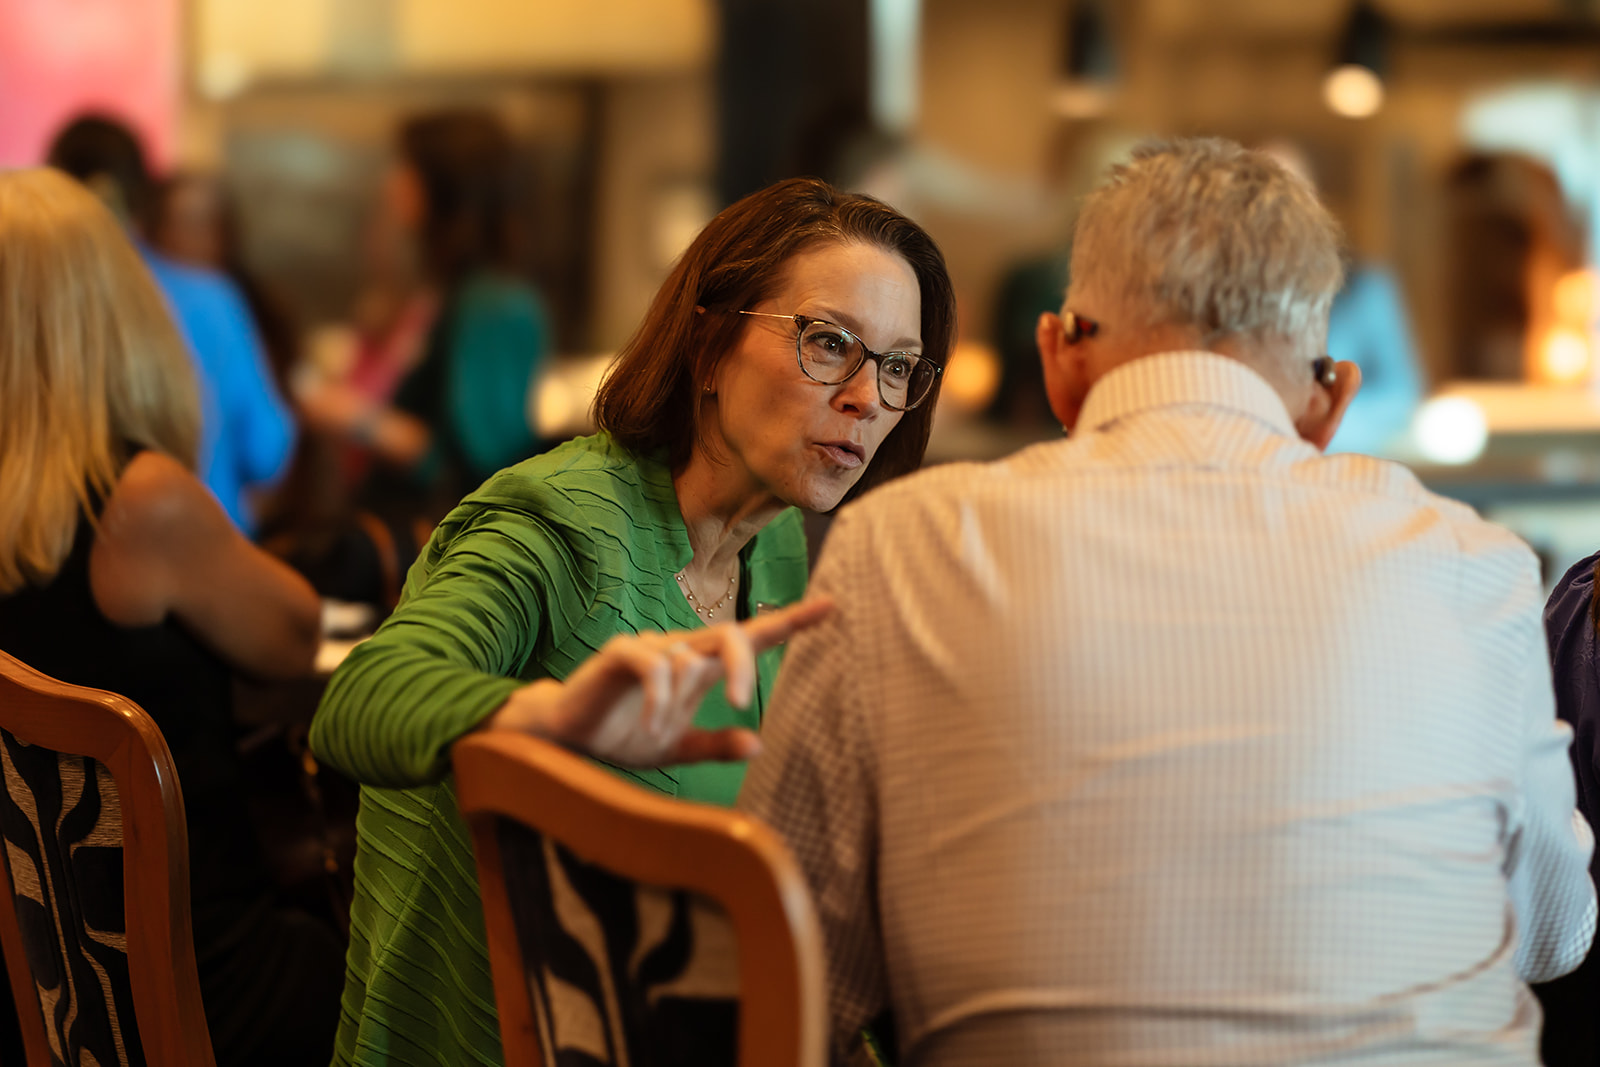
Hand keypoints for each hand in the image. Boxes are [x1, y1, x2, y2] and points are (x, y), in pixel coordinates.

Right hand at [485, 598, 831, 765]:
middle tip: (741, 703)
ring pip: (687, 654)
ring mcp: (650, 647)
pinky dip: (658, 695)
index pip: (753, 636)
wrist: (567, 740)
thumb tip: (758, 745)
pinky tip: (652, 723)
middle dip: (743, 663)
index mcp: (701, 668)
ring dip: (676, 699)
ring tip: (658, 730)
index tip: (831, 605)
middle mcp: (681, 649)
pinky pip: (652, 663)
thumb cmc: (623, 735)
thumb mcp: (676, 747)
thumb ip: (715, 746)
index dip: (792, 621)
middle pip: (730, 635)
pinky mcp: (620, 653)